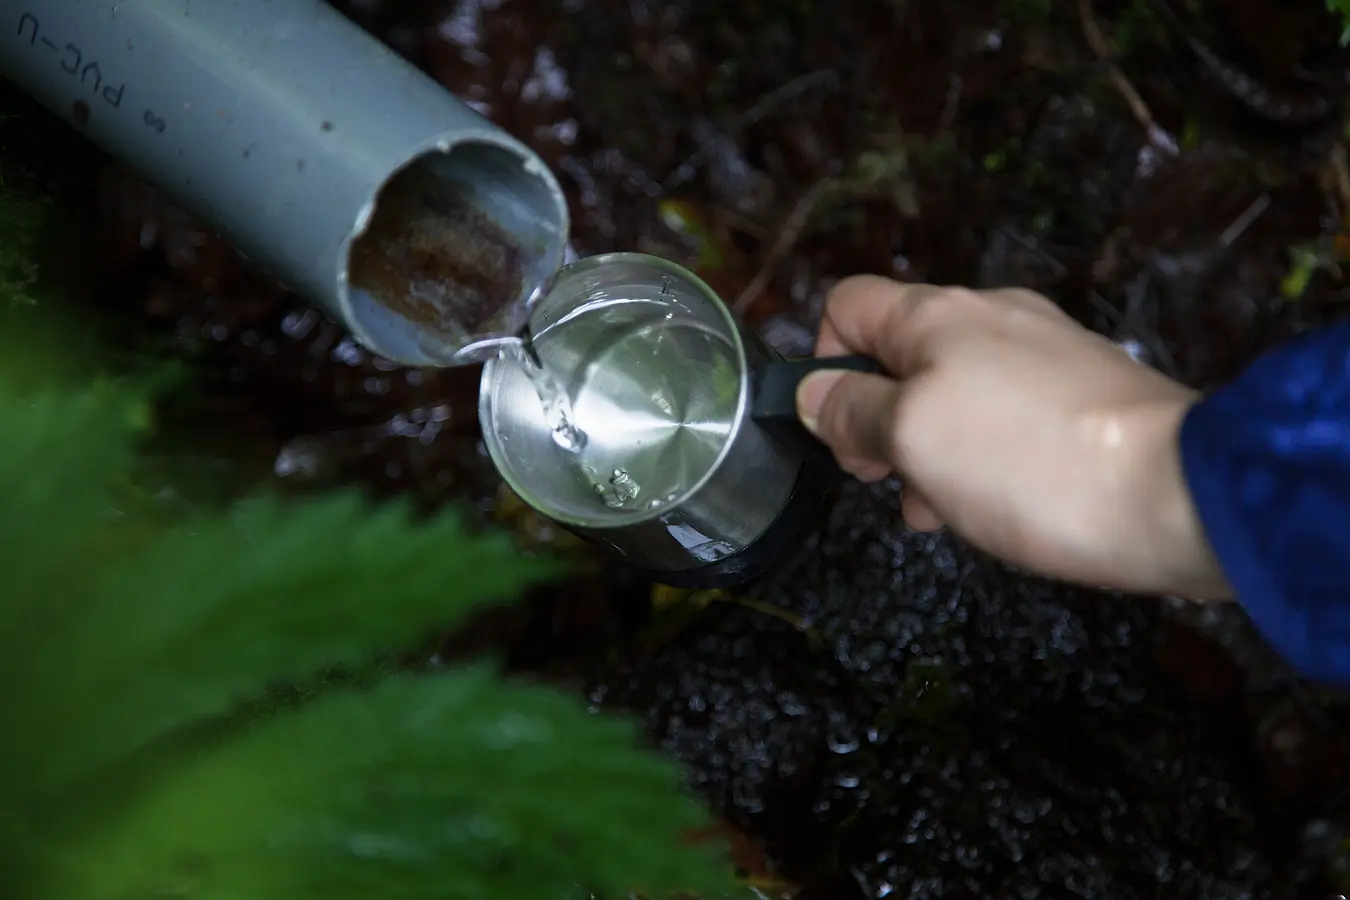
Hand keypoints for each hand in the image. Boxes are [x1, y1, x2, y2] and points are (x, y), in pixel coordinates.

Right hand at [795, 275, 1230, 599]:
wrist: (1177, 494)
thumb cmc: (1025, 461)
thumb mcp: (911, 436)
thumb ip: (853, 409)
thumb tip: (815, 391)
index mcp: (938, 314)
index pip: (847, 303)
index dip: (823, 362)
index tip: (840, 429)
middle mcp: (992, 316)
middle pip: (901, 354)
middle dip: (877, 419)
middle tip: (884, 480)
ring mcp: (1047, 352)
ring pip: (953, 392)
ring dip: (929, 449)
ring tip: (941, 511)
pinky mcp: (1088, 393)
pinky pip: (1007, 415)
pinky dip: (985, 455)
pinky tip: (998, 506)